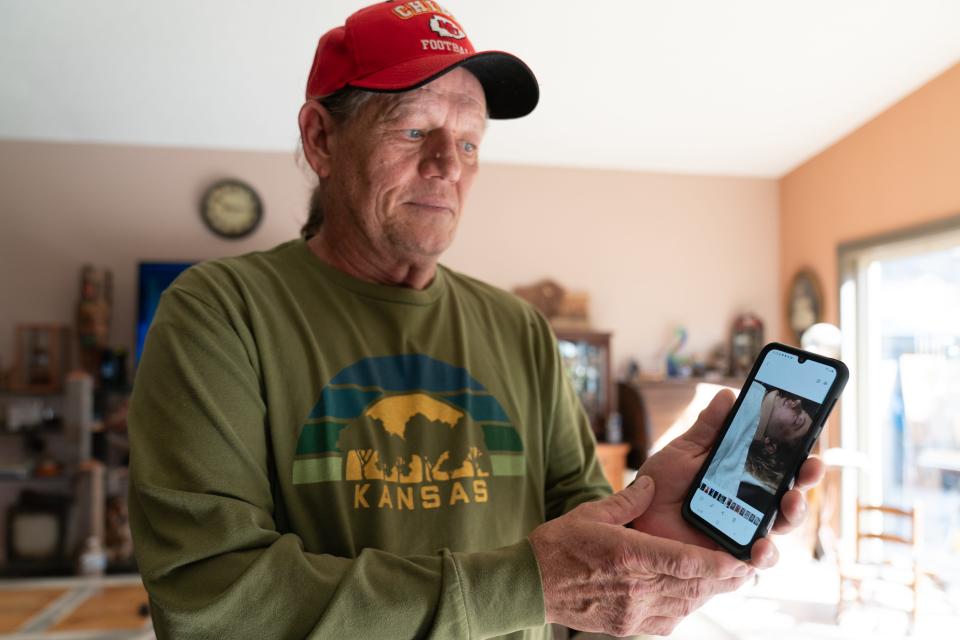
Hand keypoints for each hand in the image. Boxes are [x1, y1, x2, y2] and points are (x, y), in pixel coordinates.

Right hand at [529, 476, 752, 636]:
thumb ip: (627, 501)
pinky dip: (685, 607)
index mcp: (628, 556)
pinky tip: (691, 595)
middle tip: (747, 568)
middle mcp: (636, 589)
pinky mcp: (628, 626)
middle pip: (693, 587)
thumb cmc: (557, 546)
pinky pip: (668, 620)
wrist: (530, 586)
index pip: (685, 562)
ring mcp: (633, 612)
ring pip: (685, 606)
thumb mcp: (591, 513)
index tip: (741, 559)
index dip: (718, 564)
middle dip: (724, 579)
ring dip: (707, 593)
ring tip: (726, 580)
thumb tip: (652, 486)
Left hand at [629, 389, 825, 567]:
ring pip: (782, 526)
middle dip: (805, 481)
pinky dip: (764, 554)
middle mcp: (752, 505)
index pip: (781, 466)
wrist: (634, 520)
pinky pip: (756, 562)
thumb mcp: (684, 452)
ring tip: (790, 503)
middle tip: (809, 467)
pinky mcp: (732, 559)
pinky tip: (760, 546)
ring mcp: (745, 532)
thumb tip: (729, 395)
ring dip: (794, 514)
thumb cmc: (660, 486)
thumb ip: (708, 429)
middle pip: (791, 494)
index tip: (811, 442)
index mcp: (745, 477)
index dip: (801, 456)